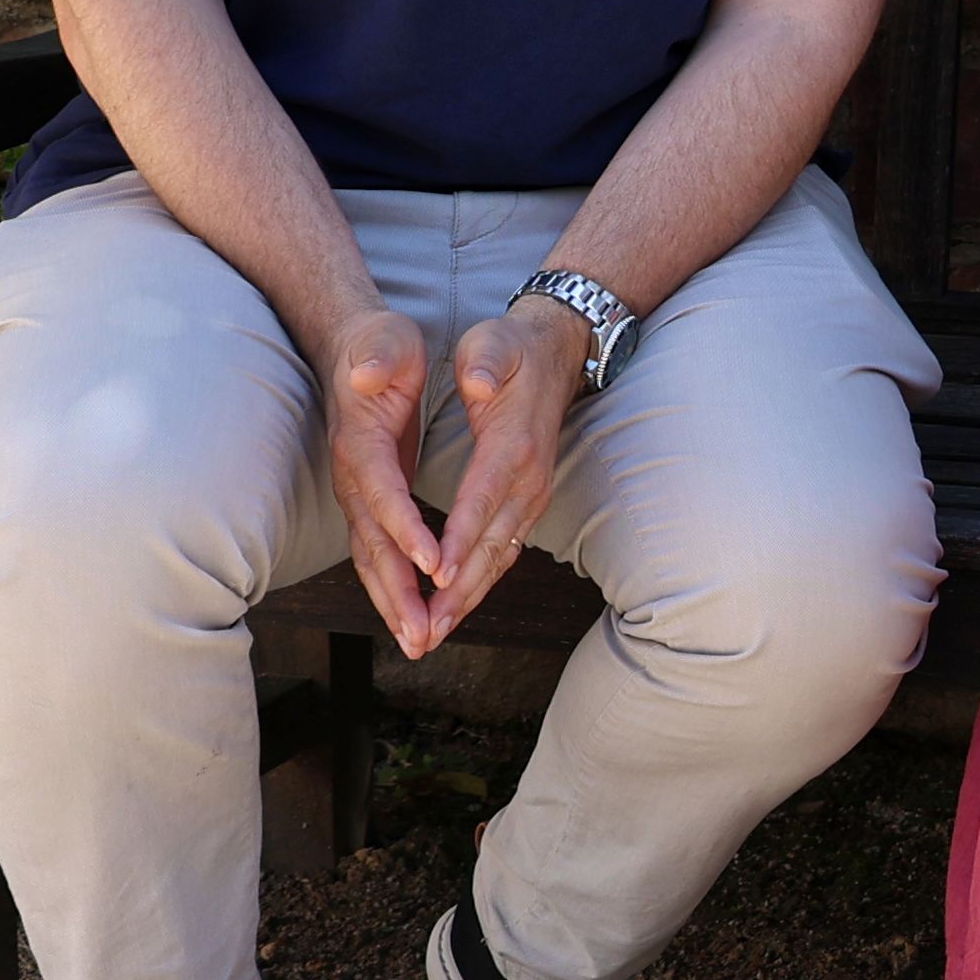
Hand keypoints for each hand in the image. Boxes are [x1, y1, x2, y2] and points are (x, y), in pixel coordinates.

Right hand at [319, 306, 447, 650]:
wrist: (352, 347)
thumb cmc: (378, 345)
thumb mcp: (384, 341)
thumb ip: (377, 358)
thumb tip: (369, 373)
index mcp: (361, 443)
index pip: (382, 494)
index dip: (407, 530)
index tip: (436, 564)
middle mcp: (353, 478)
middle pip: (372, 544)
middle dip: (398, 593)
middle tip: (421, 636)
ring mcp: (358, 494)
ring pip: (373, 559)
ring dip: (395, 603)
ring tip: (420, 643)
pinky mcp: (372, 502)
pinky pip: (381, 554)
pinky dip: (397, 589)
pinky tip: (419, 617)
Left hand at [412, 290, 589, 652]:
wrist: (556, 351)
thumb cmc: (512, 348)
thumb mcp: (494, 342)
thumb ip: (485, 361)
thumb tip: (477, 379)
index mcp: (514, 445)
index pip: (482, 499)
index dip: (458, 539)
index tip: (435, 577)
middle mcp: (527, 481)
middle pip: (490, 547)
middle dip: (456, 594)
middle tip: (423, 632)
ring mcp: (530, 496)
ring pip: (495, 560)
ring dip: (464, 601)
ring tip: (430, 637)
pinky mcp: (525, 504)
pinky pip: (500, 554)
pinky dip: (475, 586)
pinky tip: (452, 610)